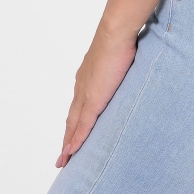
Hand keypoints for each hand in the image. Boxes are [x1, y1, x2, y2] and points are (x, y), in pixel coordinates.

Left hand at [56, 29, 136, 167]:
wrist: (115, 34)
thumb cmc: (120, 39)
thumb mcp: (119, 57)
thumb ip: (120, 67)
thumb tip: (130, 65)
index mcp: (87, 77)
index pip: (79, 104)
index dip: (75, 120)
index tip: (72, 134)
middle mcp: (82, 87)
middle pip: (72, 118)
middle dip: (68, 137)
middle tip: (63, 156)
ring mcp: (86, 94)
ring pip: (73, 124)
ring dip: (68, 142)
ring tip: (65, 160)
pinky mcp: (92, 100)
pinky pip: (81, 126)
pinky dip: (75, 141)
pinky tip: (70, 153)